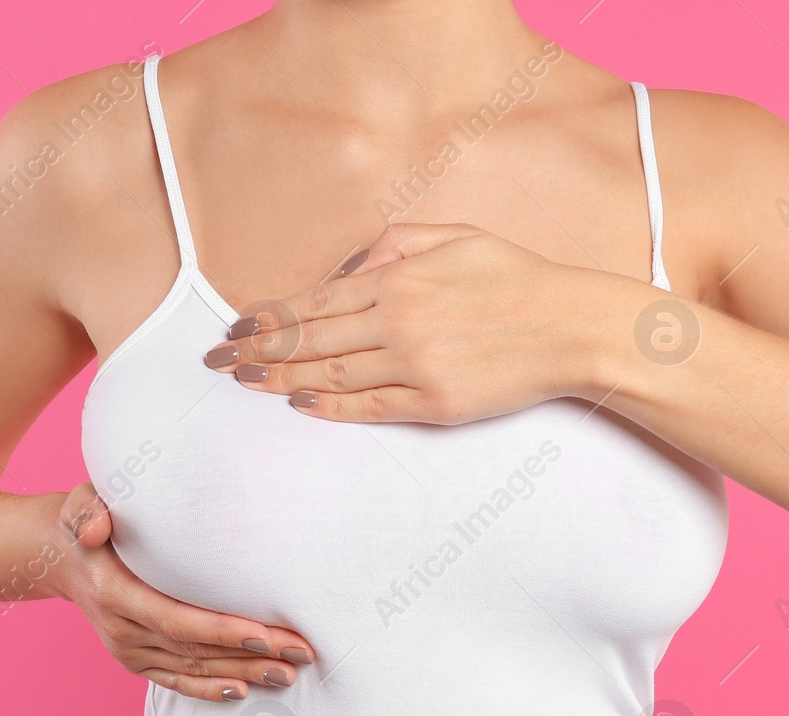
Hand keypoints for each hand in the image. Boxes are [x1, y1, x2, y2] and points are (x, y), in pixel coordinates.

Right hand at [51, 483, 315, 701]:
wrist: (59, 554)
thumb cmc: (89, 517)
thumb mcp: (80, 503)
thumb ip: (88, 512)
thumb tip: (95, 529)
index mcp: (113, 593)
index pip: (176, 618)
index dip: (222, 631)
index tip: (266, 635)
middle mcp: (121, 629)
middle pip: (195, 649)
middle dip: (251, 655)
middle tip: (301, 654)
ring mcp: (127, 650)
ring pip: (193, 668)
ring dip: (243, 673)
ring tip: (289, 674)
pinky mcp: (135, 660)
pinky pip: (176, 681)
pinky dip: (209, 689)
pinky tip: (244, 690)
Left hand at [203, 223, 632, 423]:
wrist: (569, 326)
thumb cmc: (515, 277)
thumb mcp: (453, 235)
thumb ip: (392, 243)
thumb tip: (344, 267)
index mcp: (397, 277)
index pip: (314, 300)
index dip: (270, 316)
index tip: (236, 326)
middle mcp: (397, 321)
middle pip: (310, 339)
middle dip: (258, 349)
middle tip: (218, 362)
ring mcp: (415, 365)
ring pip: (331, 374)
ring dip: (281, 379)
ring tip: (247, 383)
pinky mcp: (435, 402)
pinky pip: (370, 407)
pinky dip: (332, 407)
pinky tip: (303, 404)